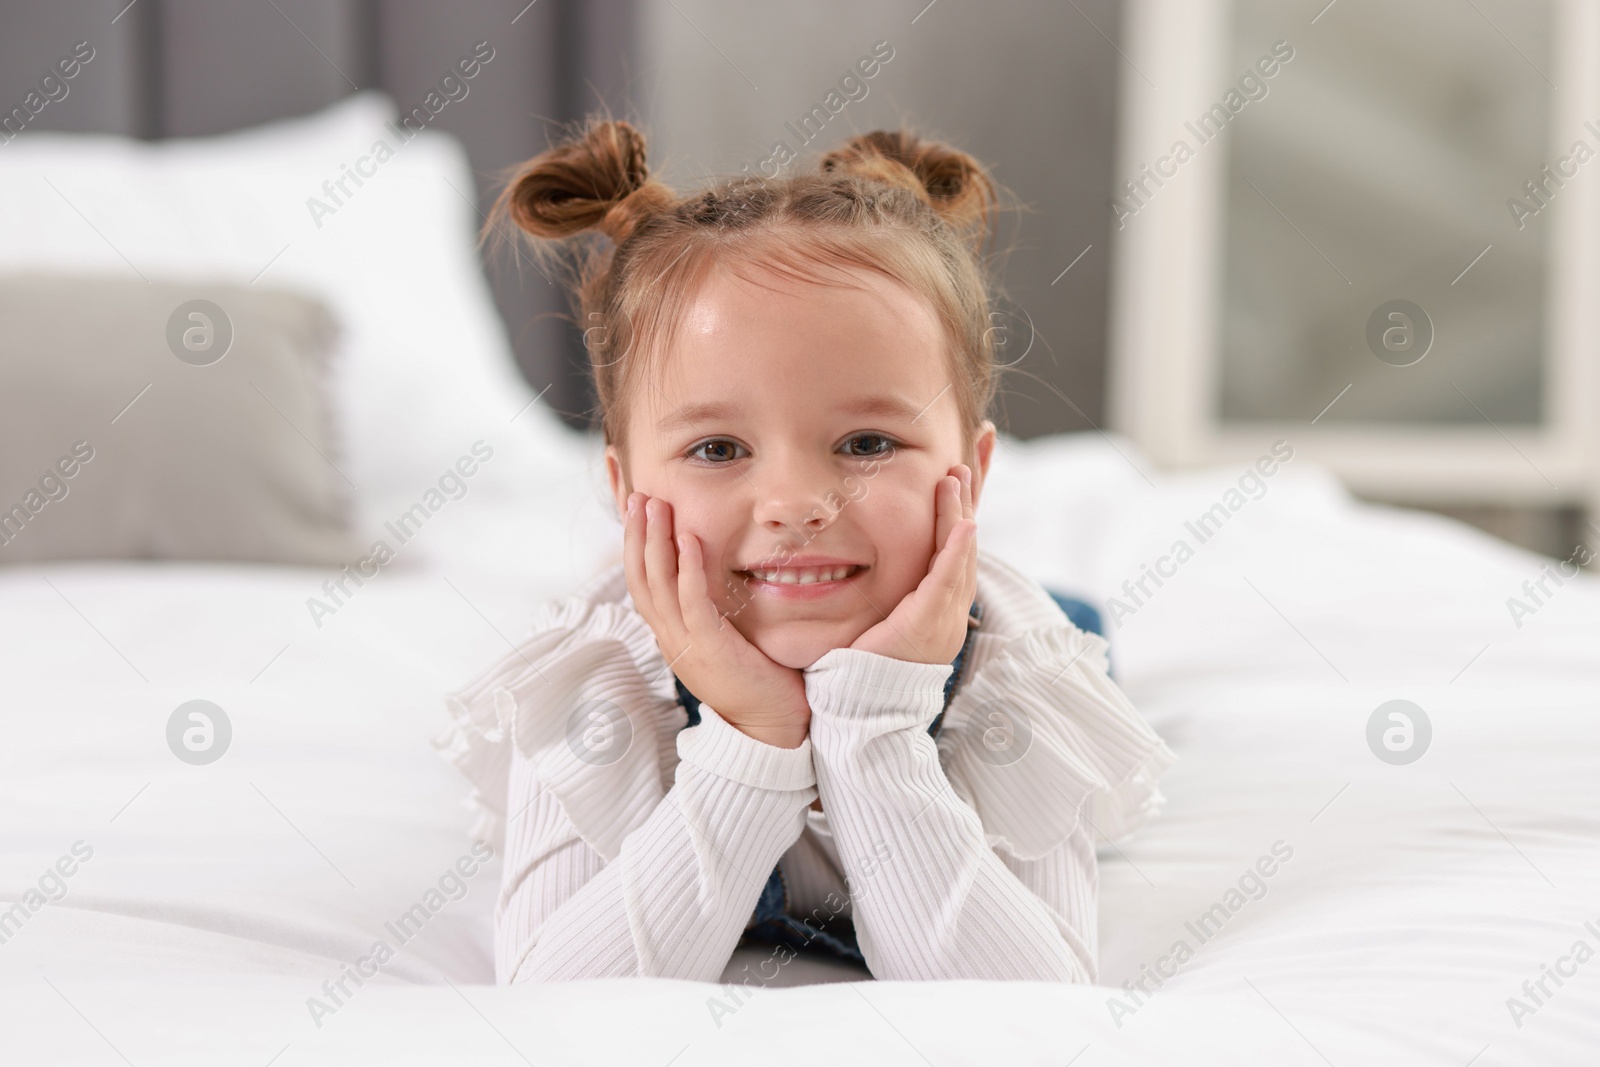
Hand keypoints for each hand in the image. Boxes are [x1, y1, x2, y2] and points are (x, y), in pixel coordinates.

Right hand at [623, 492, 811, 748]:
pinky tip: (689, 539)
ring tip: (654, 505)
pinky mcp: (710, 648)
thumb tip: (712, 579)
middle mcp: (670, 638)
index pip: (642, 584)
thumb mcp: (725, 640)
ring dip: (655, 541)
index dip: (635, 546)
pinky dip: (688, 568)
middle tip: (636, 497)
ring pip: (658, 585)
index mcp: (672, 636)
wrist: (771, 729)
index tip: (636, 511)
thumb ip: (712, 612)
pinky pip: (692, 602)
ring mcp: (686, 644)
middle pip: (640, 579)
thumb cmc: (757, 682)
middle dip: (636, 535)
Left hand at [849, 464, 977, 664]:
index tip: (970, 462)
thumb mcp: (882, 611)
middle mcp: (950, 607)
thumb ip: (888, 581)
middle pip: (967, 541)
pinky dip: (954, 553)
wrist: (863, 707)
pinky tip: (963, 525)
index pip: (958, 542)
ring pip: (959, 555)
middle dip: (973, 496)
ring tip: (958, 475)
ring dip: (960, 513)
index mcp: (941, 602)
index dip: (966, 503)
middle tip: (976, 453)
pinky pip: (945, 583)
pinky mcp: (926, 627)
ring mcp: (942, 619)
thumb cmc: (864, 662)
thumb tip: (869, 548)